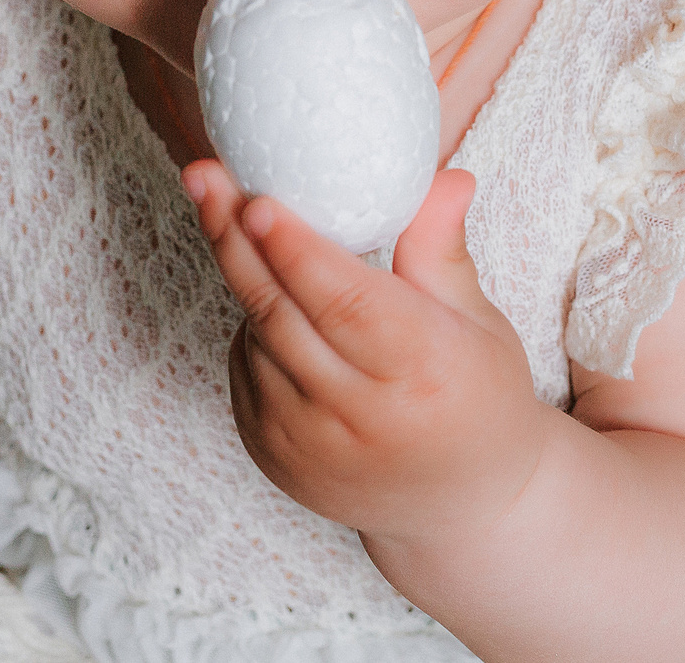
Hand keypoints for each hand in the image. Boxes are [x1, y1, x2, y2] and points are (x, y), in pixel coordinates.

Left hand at [183, 162, 554, 549]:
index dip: (296, 252)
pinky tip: (263, 287)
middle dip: (235, 239)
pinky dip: (249, 321)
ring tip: (225, 208)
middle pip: (282, 314)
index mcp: (423, 374)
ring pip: (256, 337)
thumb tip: (446, 177)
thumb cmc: (476, 397)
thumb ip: (443, 251)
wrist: (459, 506)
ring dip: (239, 271)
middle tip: (205, 177)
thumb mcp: (479, 322)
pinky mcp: (274, 458)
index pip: (347, 305)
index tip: (258, 201)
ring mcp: (308, 445)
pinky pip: (245, 368)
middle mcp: (360, 417)